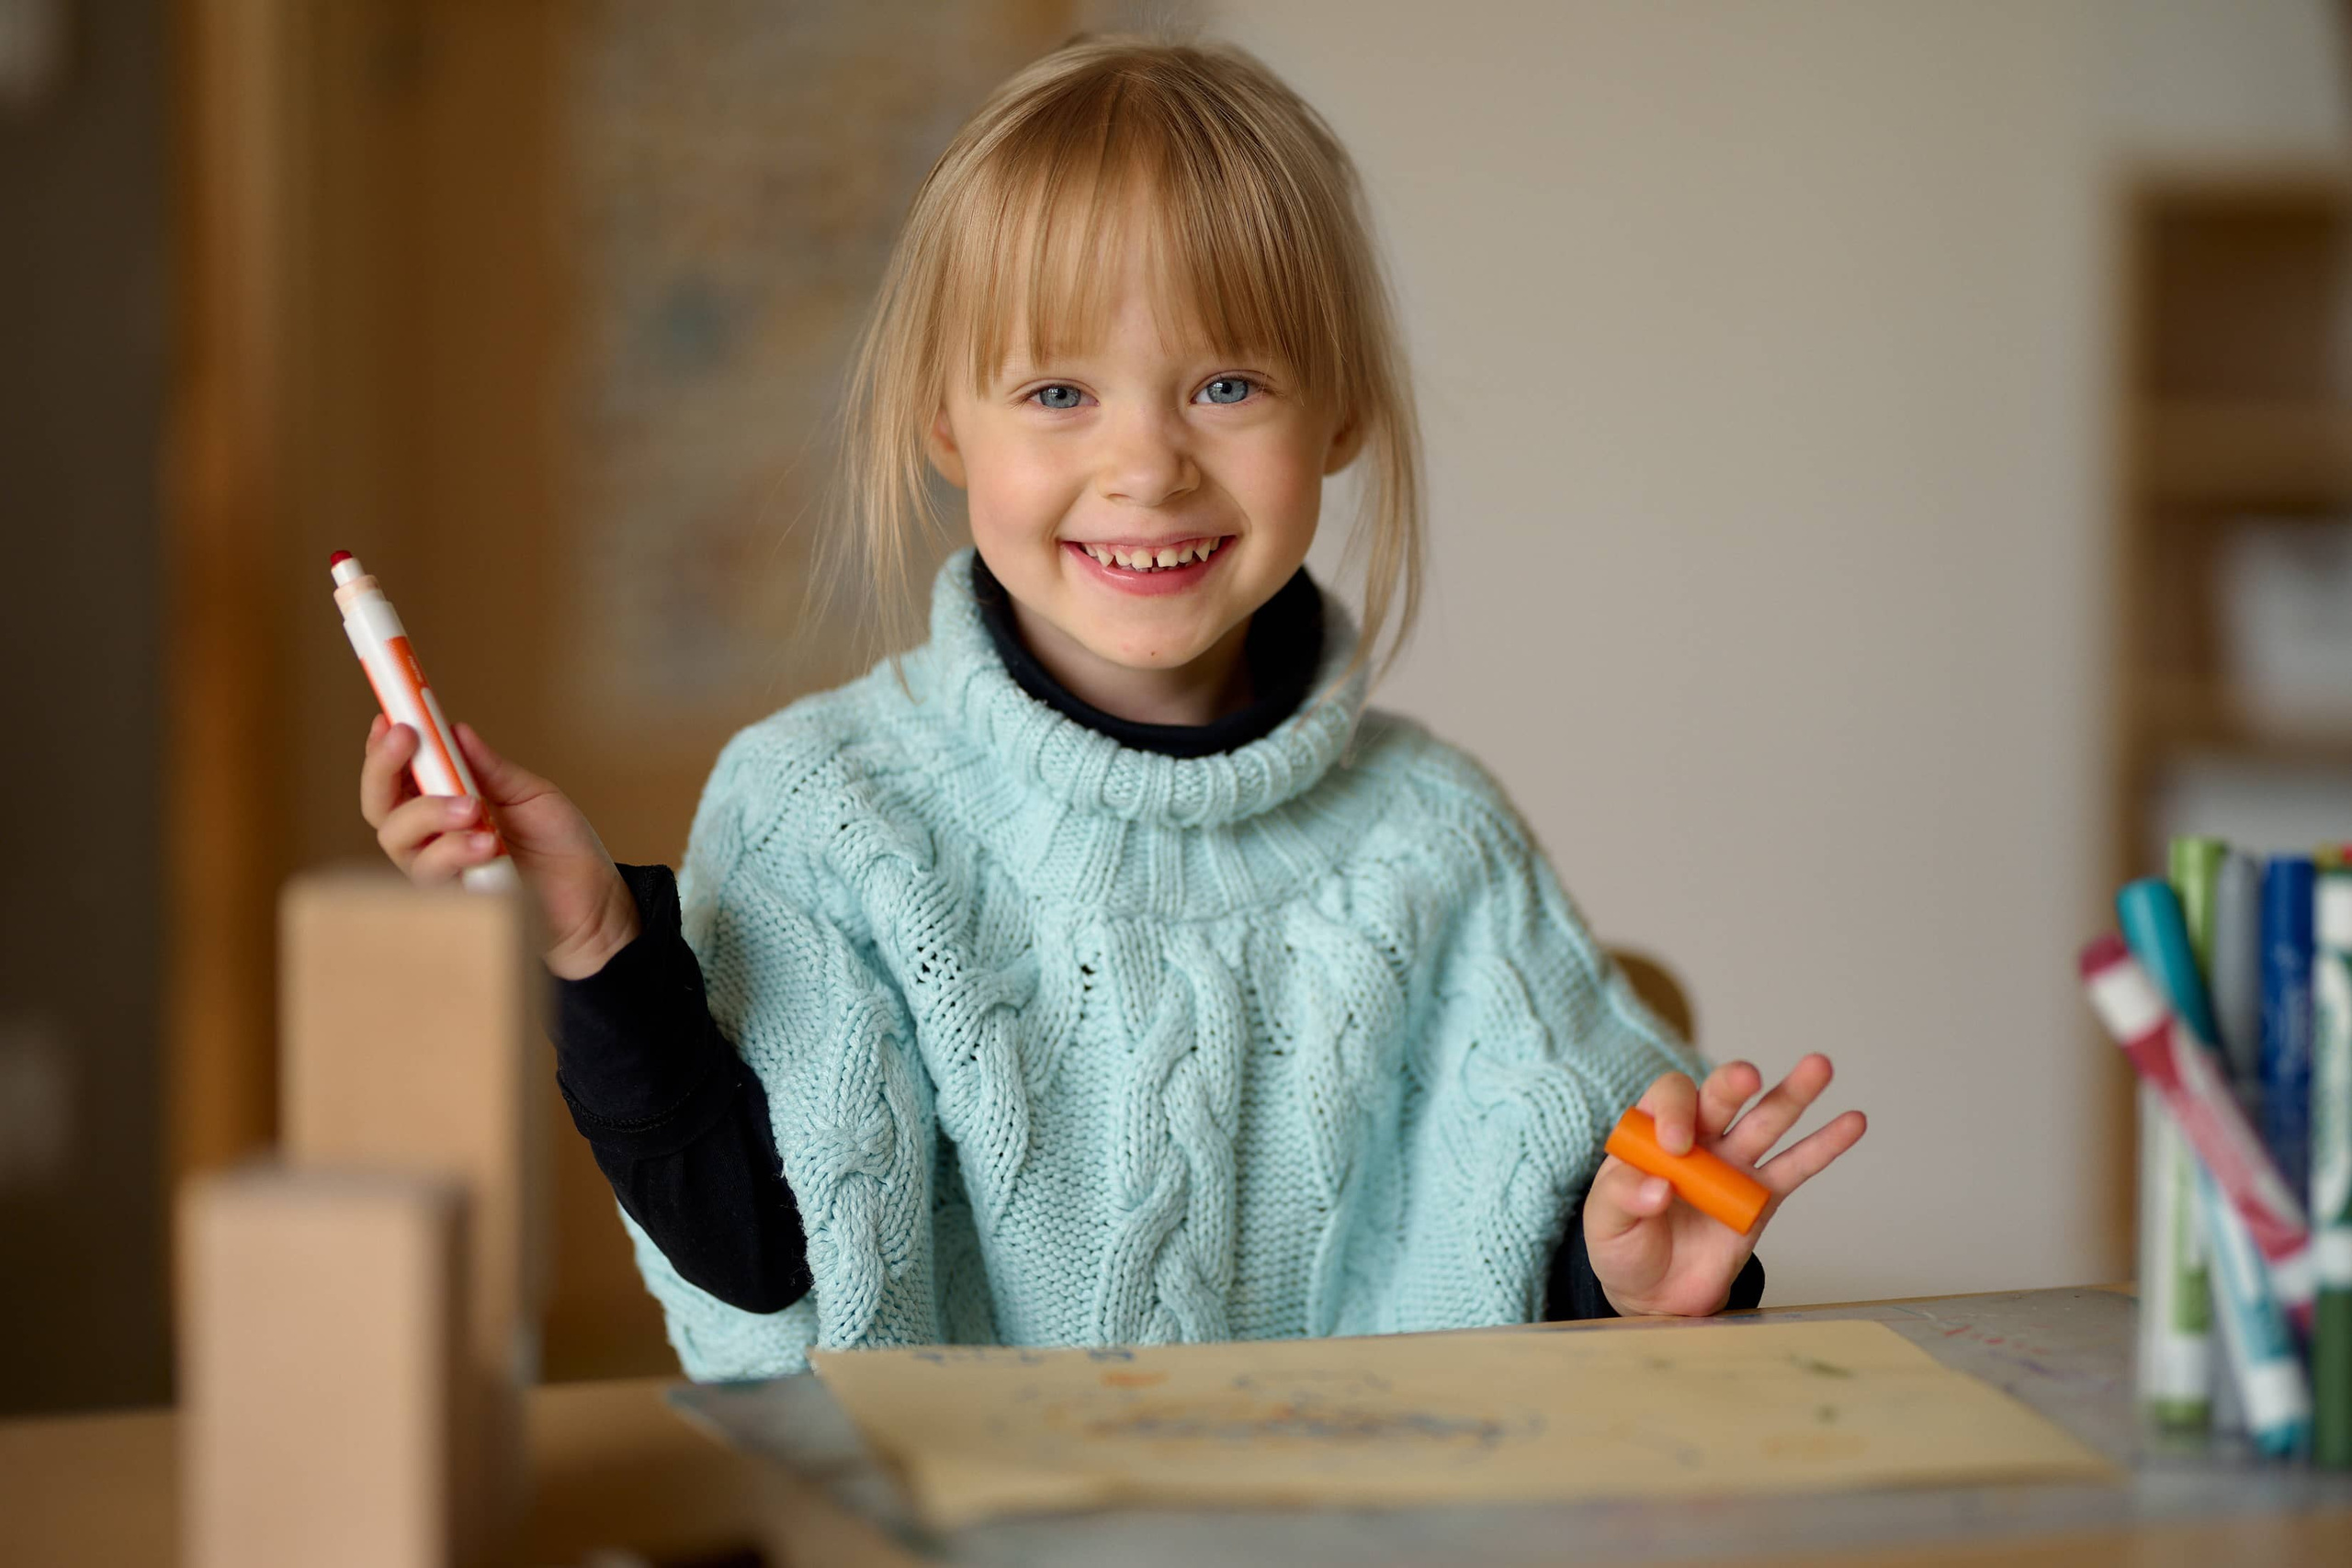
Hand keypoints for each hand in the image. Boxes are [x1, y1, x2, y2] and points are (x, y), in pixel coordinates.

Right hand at [359, 715, 639, 978]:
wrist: (596, 901)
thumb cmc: (561, 847)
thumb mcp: (531, 795)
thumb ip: (491, 769)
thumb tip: (455, 730)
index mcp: (446, 802)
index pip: (398, 775)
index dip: (384, 747)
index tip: (390, 718)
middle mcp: (433, 835)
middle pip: (379, 805)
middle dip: (385, 768)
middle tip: (410, 740)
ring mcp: (440, 869)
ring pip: (397, 839)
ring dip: (429, 812)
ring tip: (474, 809)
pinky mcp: (454, 900)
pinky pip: (431, 875)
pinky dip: (454, 852)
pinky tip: (488, 844)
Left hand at [1582, 1054, 1865, 1316]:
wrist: (1656, 1293)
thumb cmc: (1623, 1246)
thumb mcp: (1604, 1223)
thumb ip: (1621, 1199)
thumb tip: (1656, 1189)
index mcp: (1652, 1133)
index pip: (1668, 1100)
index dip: (1674, 1113)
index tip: (1677, 1147)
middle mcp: (1697, 1139)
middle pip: (1718, 1099)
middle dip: (1732, 1084)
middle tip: (1746, 1077)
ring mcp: (1732, 1165)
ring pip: (1766, 1123)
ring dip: (1792, 1094)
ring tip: (1820, 1066)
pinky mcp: (1761, 1197)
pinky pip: (1796, 1167)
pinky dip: (1825, 1145)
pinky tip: (1852, 1122)